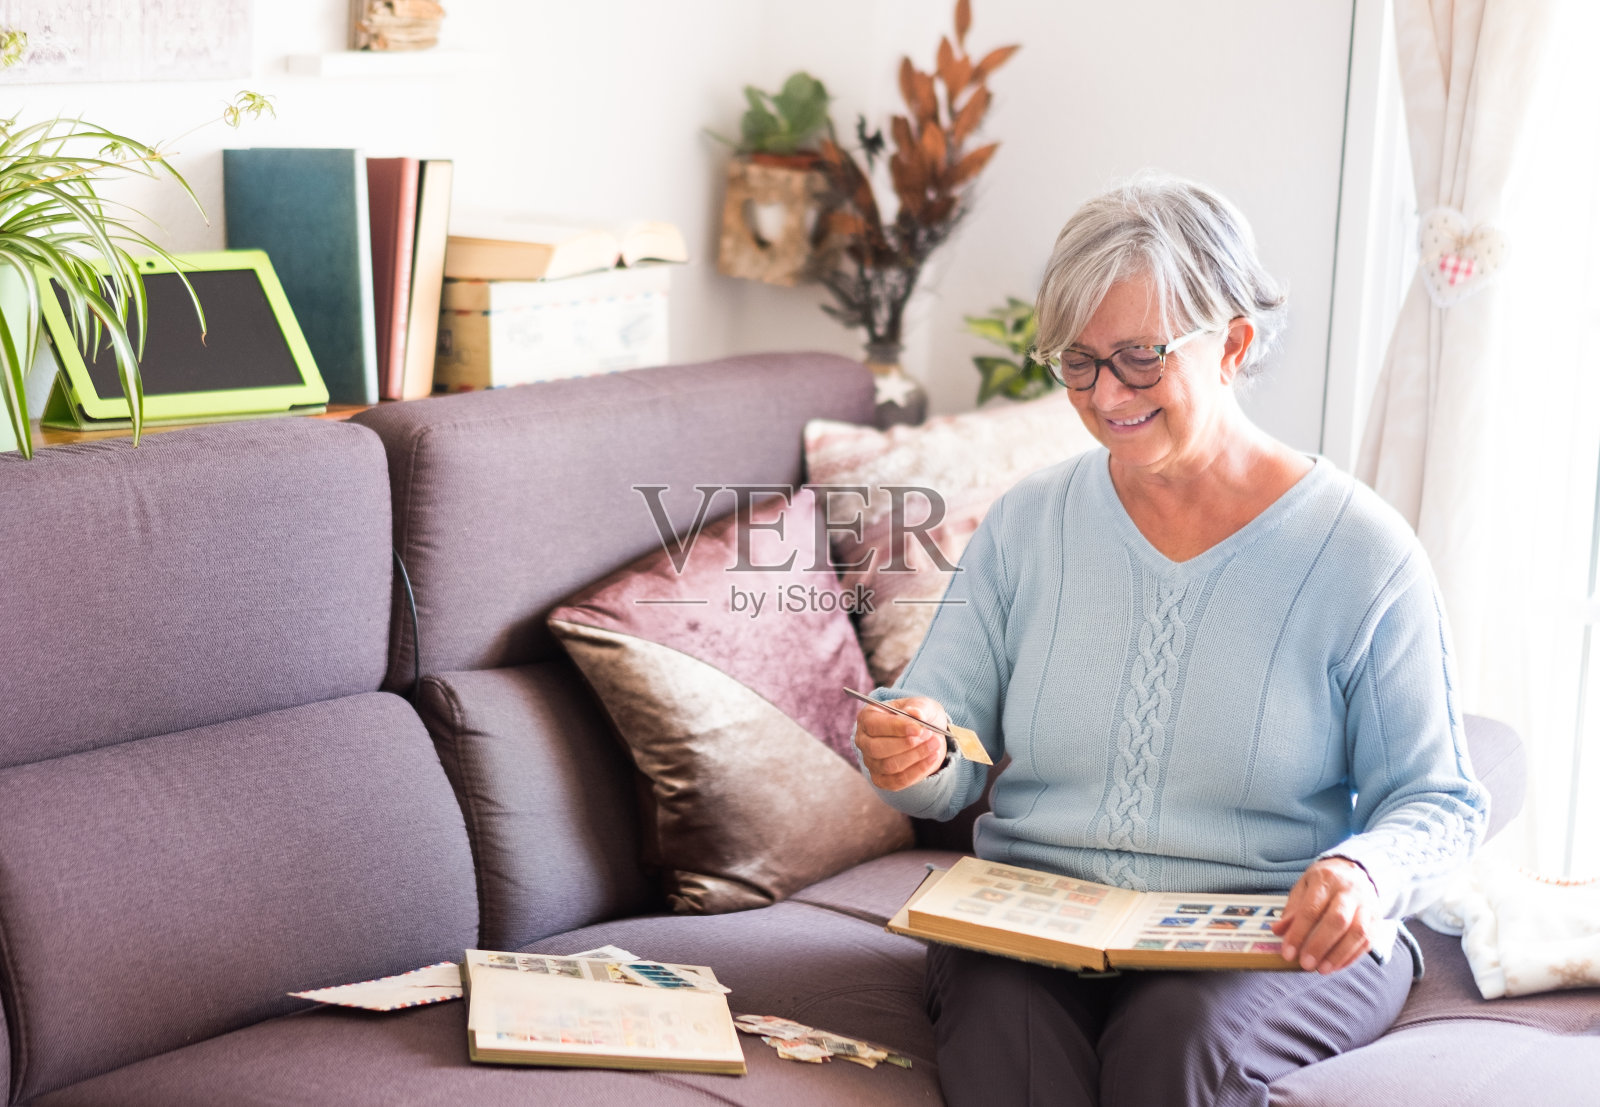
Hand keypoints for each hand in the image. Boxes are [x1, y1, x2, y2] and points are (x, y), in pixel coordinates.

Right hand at [854, 696, 949, 790]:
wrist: (925, 735)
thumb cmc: (917, 717)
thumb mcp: (922, 705)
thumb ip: (919, 707)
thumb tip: (915, 714)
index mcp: (867, 718)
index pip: (874, 725)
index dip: (896, 728)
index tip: (919, 729)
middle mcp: (864, 741)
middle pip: (876, 748)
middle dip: (906, 744)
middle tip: (929, 736)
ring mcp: (871, 762)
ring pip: (889, 766)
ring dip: (915, 756)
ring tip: (935, 744)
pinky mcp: (881, 779)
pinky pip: (897, 781)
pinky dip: (917, 771)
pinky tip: (932, 758)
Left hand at [1272, 857, 1379, 973]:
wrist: (1356, 870)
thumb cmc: (1325, 881)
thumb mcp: (1304, 886)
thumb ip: (1293, 909)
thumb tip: (1278, 931)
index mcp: (1325, 880)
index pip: (1311, 909)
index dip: (1298, 933)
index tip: (1288, 953)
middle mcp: (1349, 891)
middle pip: (1337, 921)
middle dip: (1320, 945)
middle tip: (1305, 964)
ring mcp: (1367, 905)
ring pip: (1357, 932)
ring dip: (1338, 955)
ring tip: (1322, 969)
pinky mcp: (1377, 919)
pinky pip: (1368, 941)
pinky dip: (1352, 956)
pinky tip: (1336, 966)